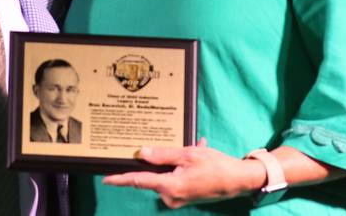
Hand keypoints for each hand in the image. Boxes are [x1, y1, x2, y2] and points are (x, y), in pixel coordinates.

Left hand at [102, 138, 265, 208]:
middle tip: (176, 146)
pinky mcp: (187, 196)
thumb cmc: (214, 165)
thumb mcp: (187, 154)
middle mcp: (171, 196)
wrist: (239, 180)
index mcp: (169, 186)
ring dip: (177, 160)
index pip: (138, 182)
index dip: (121, 179)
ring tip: (194, 146)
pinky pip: (178, 178)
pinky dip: (185, 166)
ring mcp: (179, 198)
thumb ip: (162, 154)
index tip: (106, 179)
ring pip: (168, 174)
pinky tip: (199, 151)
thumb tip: (141, 154)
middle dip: (162, 160)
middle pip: (154, 176)